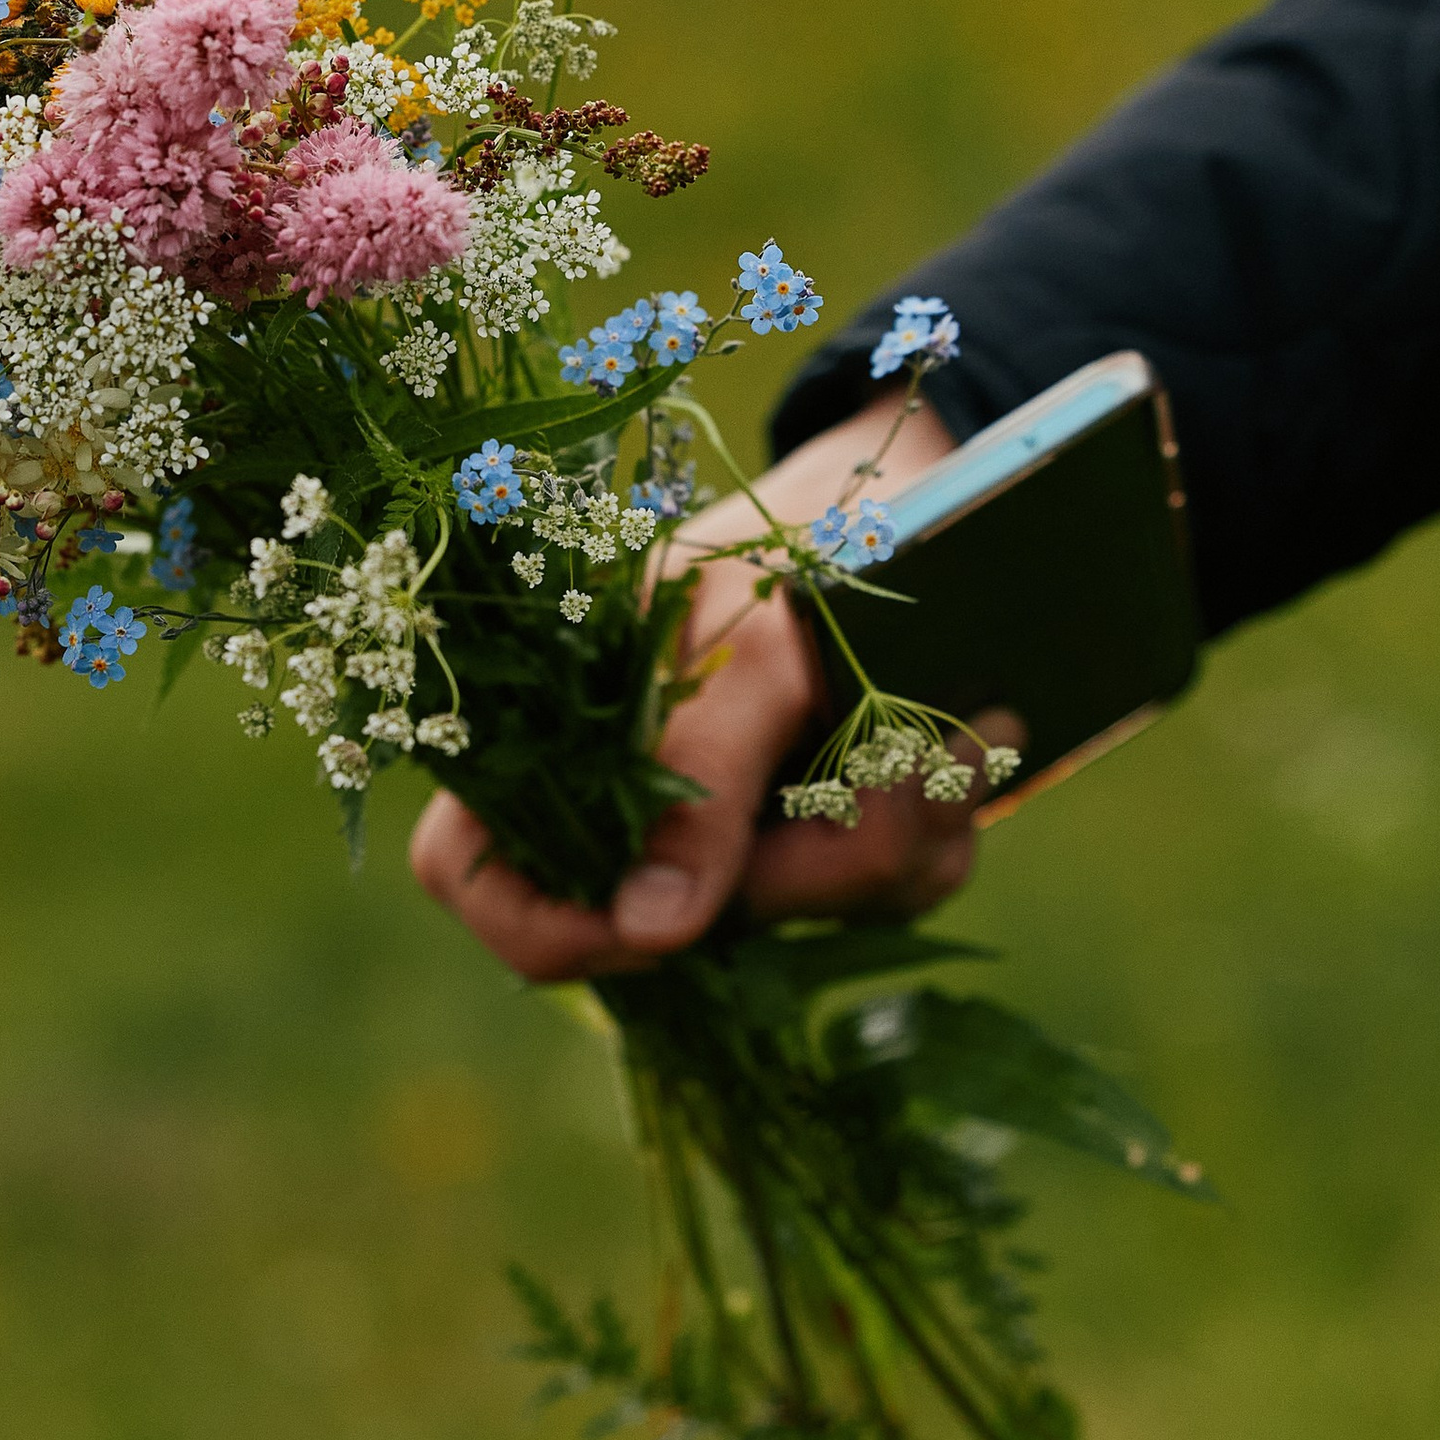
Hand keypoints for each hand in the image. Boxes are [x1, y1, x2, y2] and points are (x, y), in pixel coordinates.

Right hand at [409, 396, 1013, 982]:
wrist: (905, 508)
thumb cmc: (789, 547)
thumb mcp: (743, 641)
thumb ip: (697, 776)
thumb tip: (651, 930)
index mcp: (557, 733)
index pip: (480, 874)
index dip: (545, 927)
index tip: (648, 932)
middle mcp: (633, 805)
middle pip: (675, 929)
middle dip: (809, 864)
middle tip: (900, 768)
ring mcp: (733, 838)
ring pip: (805, 916)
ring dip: (893, 836)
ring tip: (943, 732)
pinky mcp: (829, 849)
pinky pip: (884, 891)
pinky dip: (932, 826)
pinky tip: (959, 745)